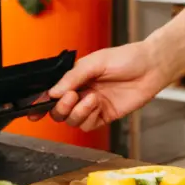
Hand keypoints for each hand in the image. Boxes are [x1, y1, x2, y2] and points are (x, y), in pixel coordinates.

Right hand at [44, 41, 170, 131]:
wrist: (152, 67)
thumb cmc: (126, 58)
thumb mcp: (96, 62)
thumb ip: (73, 77)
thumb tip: (53, 92)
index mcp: (76, 78)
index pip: (53, 94)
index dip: (41, 103)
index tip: (33, 110)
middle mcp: (82, 93)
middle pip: (58, 111)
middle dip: (61, 108)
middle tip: (72, 97)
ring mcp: (93, 106)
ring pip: (72, 120)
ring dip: (77, 112)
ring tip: (92, 98)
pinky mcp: (105, 116)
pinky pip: (88, 125)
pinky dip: (88, 117)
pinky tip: (97, 105)